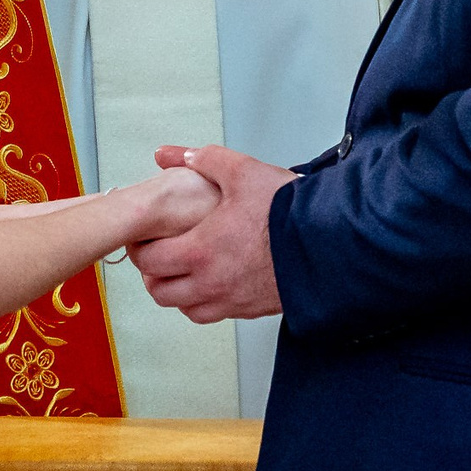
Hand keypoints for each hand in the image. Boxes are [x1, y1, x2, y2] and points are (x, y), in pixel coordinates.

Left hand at [127, 144, 291, 322]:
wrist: (330, 243)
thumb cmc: (287, 212)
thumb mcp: (243, 172)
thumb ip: (205, 161)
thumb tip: (175, 155)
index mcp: (200, 251)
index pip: (148, 260)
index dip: (140, 246)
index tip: (145, 235)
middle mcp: (210, 283)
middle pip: (160, 291)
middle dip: (153, 271)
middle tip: (159, 251)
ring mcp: (231, 301)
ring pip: (184, 308)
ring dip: (176, 290)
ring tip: (183, 267)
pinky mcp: (251, 310)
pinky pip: (212, 315)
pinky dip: (202, 302)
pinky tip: (211, 280)